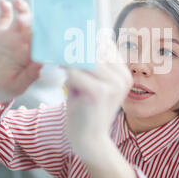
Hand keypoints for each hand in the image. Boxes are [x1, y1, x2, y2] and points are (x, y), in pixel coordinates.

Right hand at [0, 0, 42, 112]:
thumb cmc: (5, 87)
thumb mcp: (17, 87)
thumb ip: (29, 76)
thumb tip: (41, 63)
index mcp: (32, 55)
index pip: (43, 42)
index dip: (47, 36)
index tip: (48, 30)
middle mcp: (25, 43)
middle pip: (35, 27)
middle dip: (36, 20)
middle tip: (33, 17)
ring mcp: (13, 35)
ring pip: (22, 17)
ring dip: (23, 9)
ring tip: (19, 3)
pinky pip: (4, 15)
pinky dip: (5, 7)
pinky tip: (3, 2)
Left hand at [64, 40, 131, 162]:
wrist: (89, 141)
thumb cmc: (85, 110)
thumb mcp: (89, 83)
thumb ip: (85, 64)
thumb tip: (69, 40)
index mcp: (124, 74)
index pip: (106, 45)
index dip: (88, 39)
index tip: (69, 36)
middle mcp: (122, 78)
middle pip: (96, 49)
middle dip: (75, 45)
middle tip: (56, 42)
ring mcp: (113, 85)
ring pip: (85, 59)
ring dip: (68, 56)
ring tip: (54, 55)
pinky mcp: (99, 93)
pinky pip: (76, 72)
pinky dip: (64, 70)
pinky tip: (56, 69)